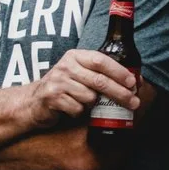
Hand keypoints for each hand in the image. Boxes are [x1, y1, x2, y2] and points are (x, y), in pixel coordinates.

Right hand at [17, 48, 138, 132]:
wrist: (33, 102)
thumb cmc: (63, 88)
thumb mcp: (79, 73)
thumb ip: (100, 73)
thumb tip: (135, 82)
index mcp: (75, 56)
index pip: (101, 60)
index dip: (119, 72)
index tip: (133, 82)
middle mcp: (66, 67)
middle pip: (100, 81)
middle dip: (120, 93)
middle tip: (133, 103)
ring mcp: (58, 82)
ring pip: (90, 97)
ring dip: (93, 105)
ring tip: (85, 104)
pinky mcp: (52, 99)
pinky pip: (78, 109)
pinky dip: (79, 112)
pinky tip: (72, 109)